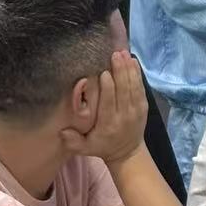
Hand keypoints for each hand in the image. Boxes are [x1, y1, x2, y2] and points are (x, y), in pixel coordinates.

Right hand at [60, 51, 147, 165]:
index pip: (109, 102)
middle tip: (115, 54)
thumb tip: (62, 131)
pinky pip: (141, 87)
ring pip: (133, 86)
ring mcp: (136, 110)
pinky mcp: (143, 106)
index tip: (104, 72)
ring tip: (124, 53)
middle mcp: (124, 115)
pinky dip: (137, 74)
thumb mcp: (85, 148)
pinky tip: (133, 62)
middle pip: (123, 90)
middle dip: (120, 71)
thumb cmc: (102, 146)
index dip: (108, 87)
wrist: (128, 152)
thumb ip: (73, 141)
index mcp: (109, 124)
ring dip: (129, 69)